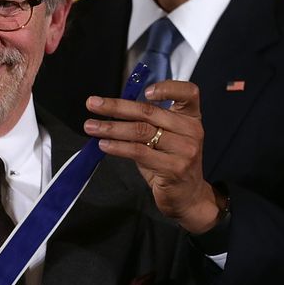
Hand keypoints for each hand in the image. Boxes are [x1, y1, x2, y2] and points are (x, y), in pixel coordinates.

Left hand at [83, 80, 220, 233]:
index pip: (189, 93)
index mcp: (191, 118)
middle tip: (93, 104)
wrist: (188, 197)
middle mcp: (191, 131)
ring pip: (141, 131)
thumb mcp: (164, 139)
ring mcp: (185, 150)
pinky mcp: (173, 168)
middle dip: (116, 107)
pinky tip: (103, 145)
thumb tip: (111, 110)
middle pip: (150, 112)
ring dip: (111, 127)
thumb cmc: (170, 163)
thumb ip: (147, 123)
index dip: (168, 87)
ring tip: (91, 127)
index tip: (144, 90)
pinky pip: (139, 152)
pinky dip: (118, 147)